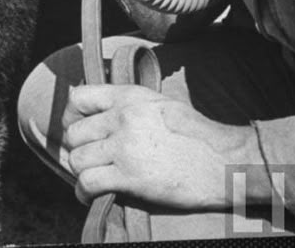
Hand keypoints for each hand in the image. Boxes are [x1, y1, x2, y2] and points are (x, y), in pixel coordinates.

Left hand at [63, 84, 270, 210]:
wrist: (222, 161)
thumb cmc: (195, 134)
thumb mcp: (160, 104)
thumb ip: (129, 104)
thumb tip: (103, 109)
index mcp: (129, 97)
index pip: (79, 97)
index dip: (71, 116)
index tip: (78, 130)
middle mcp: (123, 117)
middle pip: (74, 133)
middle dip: (76, 149)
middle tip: (88, 160)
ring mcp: (125, 147)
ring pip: (77, 159)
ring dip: (80, 173)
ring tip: (90, 179)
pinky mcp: (130, 176)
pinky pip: (88, 183)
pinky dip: (83, 193)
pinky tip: (90, 196)